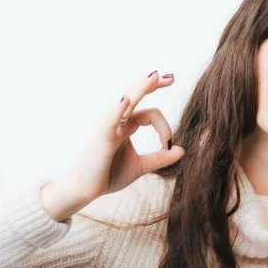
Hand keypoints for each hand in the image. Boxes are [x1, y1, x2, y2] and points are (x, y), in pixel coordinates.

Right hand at [40, 71, 184, 221]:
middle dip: (153, 85)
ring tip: (154, 76)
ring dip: (141, 88)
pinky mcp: (102, 137)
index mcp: (128, 127)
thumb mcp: (141, 166)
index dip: (164, 128)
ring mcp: (110, 127)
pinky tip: (127, 99)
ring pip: (127, 102)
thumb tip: (182, 150)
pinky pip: (111, 120)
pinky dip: (119, 108)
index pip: (151, 115)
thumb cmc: (108, 176)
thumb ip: (161, 158)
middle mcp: (119, 122)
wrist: (86, 191)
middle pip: (137, 96)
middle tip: (171, 77)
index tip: (168, 145)